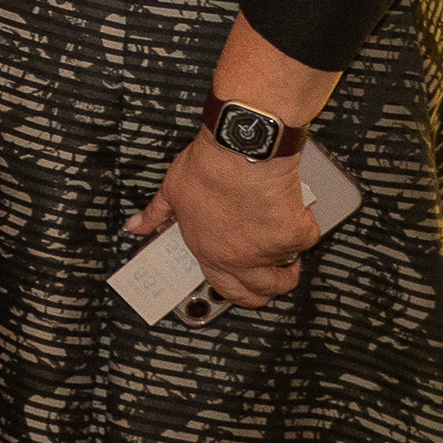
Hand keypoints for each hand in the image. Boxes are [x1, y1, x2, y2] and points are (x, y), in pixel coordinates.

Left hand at [125, 134, 318, 308]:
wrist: (239, 150)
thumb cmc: (208, 167)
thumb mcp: (171, 192)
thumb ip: (156, 215)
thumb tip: (136, 227)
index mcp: (208, 250)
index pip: (226, 288)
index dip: (240, 291)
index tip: (248, 283)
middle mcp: (238, 256)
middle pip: (264, 292)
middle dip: (273, 286)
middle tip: (279, 272)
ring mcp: (267, 249)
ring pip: (288, 267)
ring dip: (290, 258)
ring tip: (285, 239)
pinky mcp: (293, 235)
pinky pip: (306, 238)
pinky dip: (303, 224)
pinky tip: (292, 209)